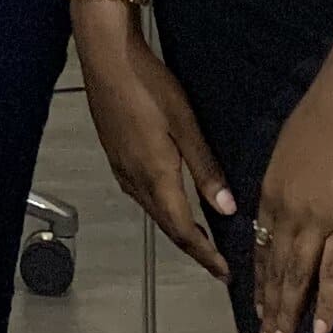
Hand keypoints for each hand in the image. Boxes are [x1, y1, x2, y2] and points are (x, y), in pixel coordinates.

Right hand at [74, 8, 233, 281]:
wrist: (105, 58)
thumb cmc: (149, 86)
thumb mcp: (184, 123)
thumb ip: (204, 167)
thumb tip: (227, 210)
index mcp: (156, 176)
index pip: (183, 230)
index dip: (205, 255)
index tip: (224, 274)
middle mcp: (135, 181)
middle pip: (166, 226)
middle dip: (193, 247)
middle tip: (218, 263)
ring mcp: (121, 168)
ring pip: (153, 211)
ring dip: (177, 228)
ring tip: (200, 237)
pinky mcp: (115, 155)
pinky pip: (142, 195)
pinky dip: (162, 208)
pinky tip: (172, 200)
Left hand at [252, 57, 332, 332]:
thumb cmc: (327, 111)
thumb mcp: (292, 144)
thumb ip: (288, 175)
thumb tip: (288, 193)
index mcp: (270, 190)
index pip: (262, 245)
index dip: (261, 278)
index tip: (257, 304)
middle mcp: (285, 211)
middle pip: (274, 268)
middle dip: (269, 307)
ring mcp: (315, 221)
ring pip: (296, 278)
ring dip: (287, 314)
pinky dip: (325, 305)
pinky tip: (320, 330)